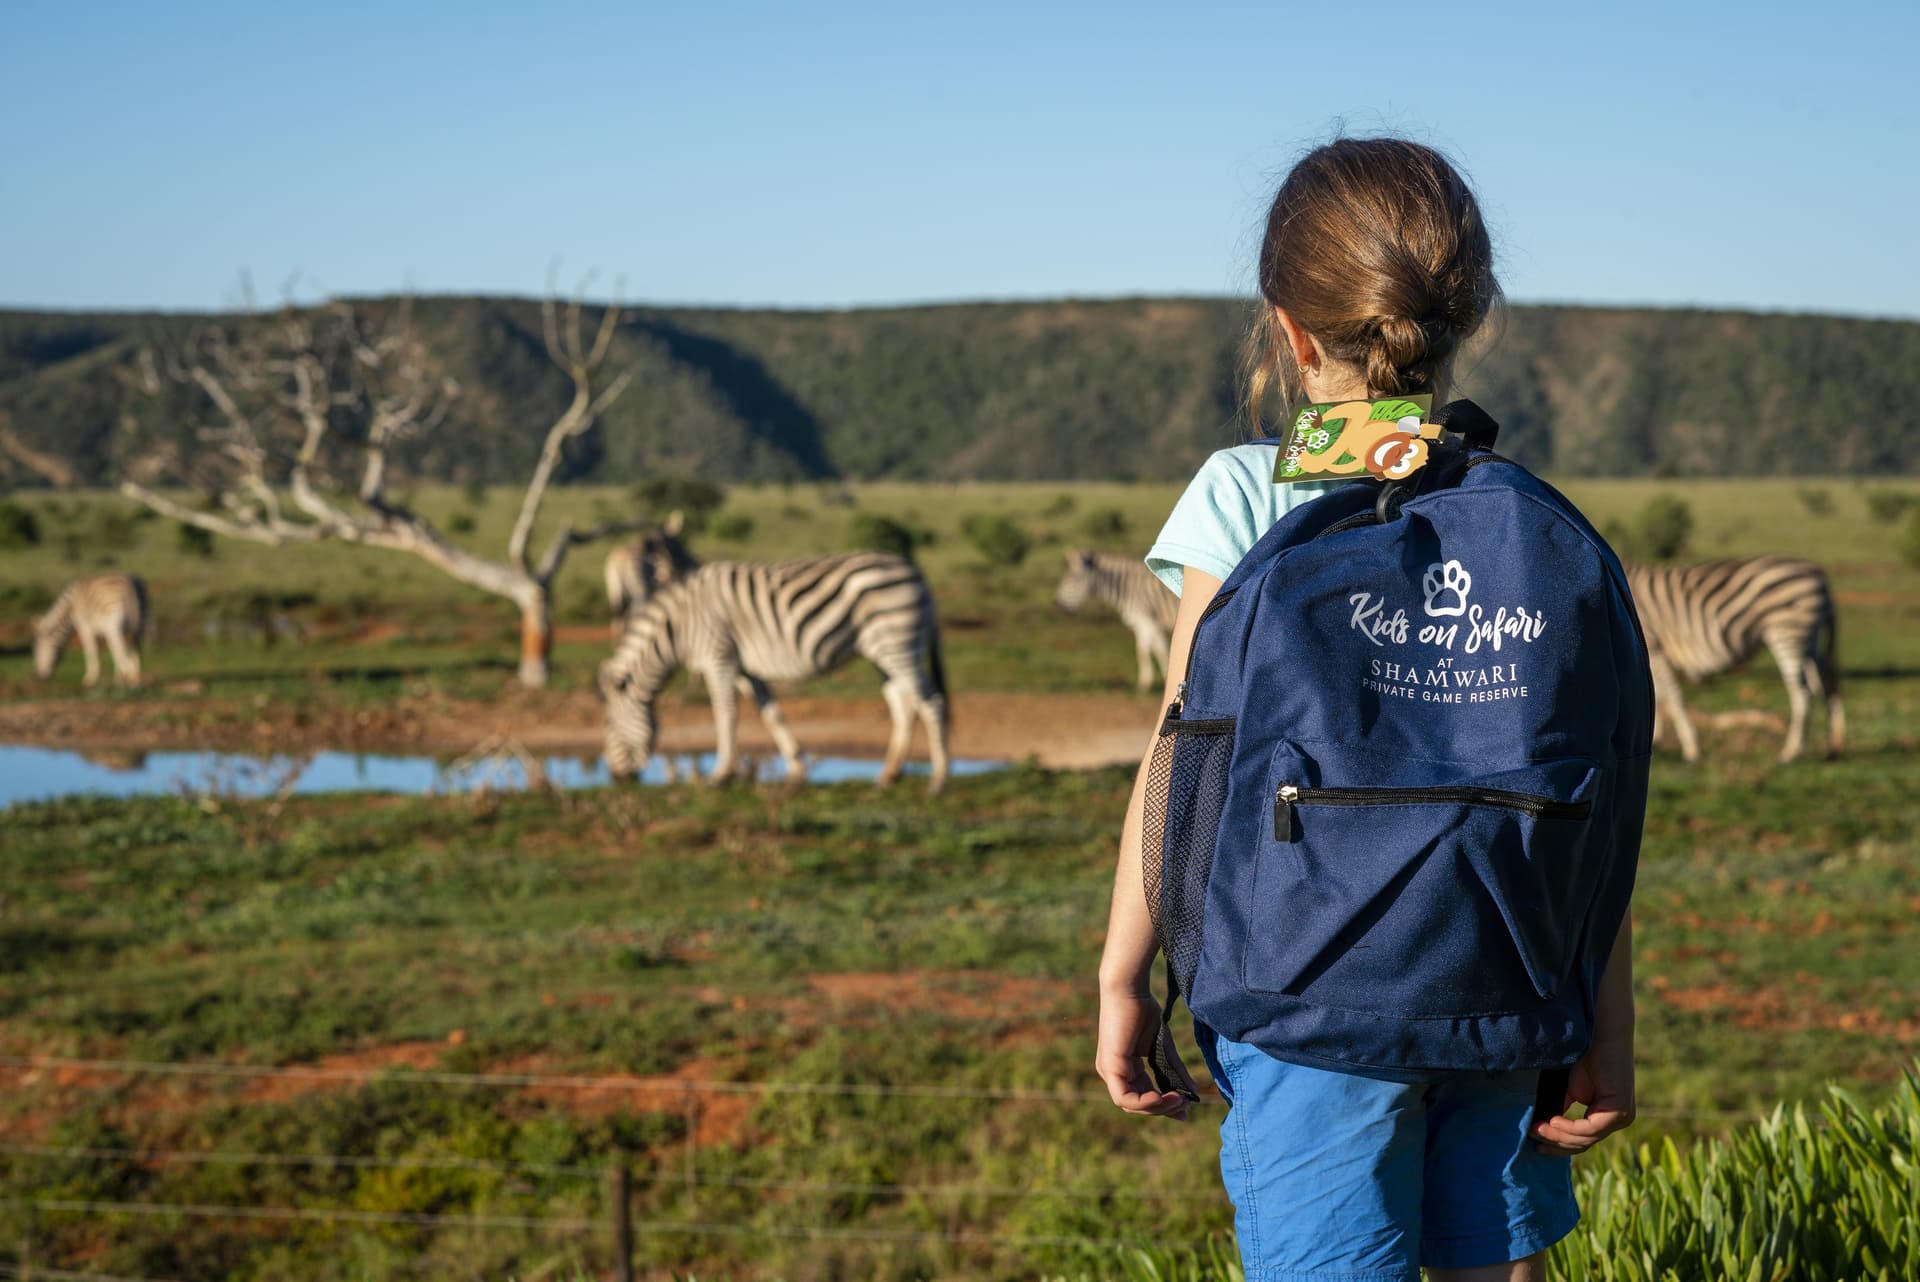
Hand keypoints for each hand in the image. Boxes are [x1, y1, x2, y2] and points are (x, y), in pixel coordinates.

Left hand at [1095, 990, 1190, 1120]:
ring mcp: (1109, 1072)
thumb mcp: (1162, 1047)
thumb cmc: (1143, 1010)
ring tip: (1178, 1099)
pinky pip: (1124, 1098)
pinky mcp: (1110, 1067)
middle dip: (1164, 1109)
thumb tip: (1193, 1092)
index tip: (1186, 1107)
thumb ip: (1175, 1069)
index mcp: (1125, 1068)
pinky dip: (1145, 1103)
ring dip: (1157, 1107)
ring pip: (1131, 1105)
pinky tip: (1163, 1098)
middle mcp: (1114, 1073)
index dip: (1164, 1105)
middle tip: (1186, 1106)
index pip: (1143, 1097)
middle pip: (1138, 1105)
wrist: (1130, 989)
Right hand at [1533, 1036, 1634, 1155]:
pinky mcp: (1620, 1111)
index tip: (1534, 1144)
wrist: (1600, 1032)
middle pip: (1582, 1143)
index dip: (1557, 1145)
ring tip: (1537, 1127)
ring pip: (1585, 1139)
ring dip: (1558, 1135)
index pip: (1581, 1140)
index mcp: (1605, 1115)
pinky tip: (1552, 1119)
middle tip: (1531, 1136)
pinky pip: (1591, 1129)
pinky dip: (1569, 1127)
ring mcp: (1621, 1117)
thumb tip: (1538, 1128)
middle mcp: (1616, 1120)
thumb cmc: (1583, 1053)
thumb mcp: (1568, 1088)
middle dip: (1555, 1142)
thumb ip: (1560, 1108)